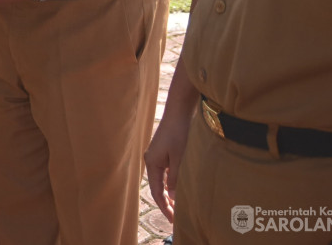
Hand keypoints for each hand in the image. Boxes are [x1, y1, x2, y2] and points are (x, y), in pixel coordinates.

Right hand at [144, 105, 193, 222]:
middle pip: (156, 187)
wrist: (178, 112)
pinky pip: (165, 173)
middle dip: (166, 203)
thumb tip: (173, 196)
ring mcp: (156, 157)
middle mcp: (151, 161)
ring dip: (169, 194)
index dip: (164, 206)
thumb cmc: (179, 133)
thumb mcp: (180, 158)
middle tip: (176, 218)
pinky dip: (170, 184)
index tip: (173, 219)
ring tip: (178, 207)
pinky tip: (179, 189)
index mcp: (152, 163)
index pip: (156, 191)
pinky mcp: (163, 153)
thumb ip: (176, 178)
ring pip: (161, 181)